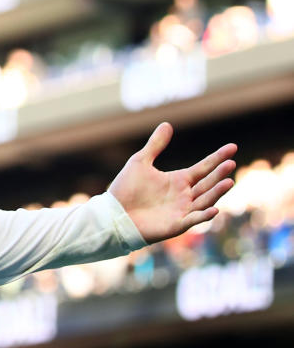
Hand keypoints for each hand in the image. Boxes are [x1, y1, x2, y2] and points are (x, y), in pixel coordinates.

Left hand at [108, 122, 235, 243]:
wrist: (114, 213)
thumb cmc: (126, 188)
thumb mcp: (140, 162)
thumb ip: (155, 145)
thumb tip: (167, 124)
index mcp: (179, 180)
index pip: (204, 167)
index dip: (217, 158)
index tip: (233, 147)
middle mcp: (185, 195)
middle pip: (208, 183)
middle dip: (219, 173)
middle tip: (230, 163)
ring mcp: (183, 210)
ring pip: (205, 200)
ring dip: (217, 192)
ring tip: (228, 181)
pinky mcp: (176, 224)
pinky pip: (193, 220)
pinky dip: (204, 215)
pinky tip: (214, 208)